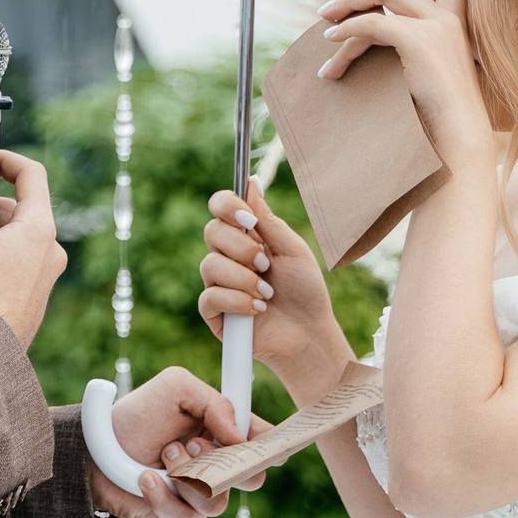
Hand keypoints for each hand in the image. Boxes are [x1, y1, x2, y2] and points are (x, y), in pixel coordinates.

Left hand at [83, 366, 255, 517]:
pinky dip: (164, 496)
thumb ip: (215, 403)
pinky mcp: (176, 515)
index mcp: (224, 432)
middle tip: (196, 444)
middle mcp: (216, 464)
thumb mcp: (175, 388)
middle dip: (227, 463)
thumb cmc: (137, 414)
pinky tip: (146, 478)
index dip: (272, 446)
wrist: (95, 447)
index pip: (264, 444)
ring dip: (188, 476)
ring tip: (164, 454)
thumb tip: (241, 438)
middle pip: (252, 479)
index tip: (261, 443)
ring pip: (217, 502)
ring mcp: (198, 493)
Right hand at [197, 184, 354, 401]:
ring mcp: (218, 284)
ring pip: (209, 265)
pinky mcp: (214, 312)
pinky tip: (257, 309)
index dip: (226, 205)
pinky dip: (236, 301)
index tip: (247, 218)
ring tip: (267, 292)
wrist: (308, 334)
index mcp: (246, 237)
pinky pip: (210, 297)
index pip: (220, 207)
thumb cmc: (305, 291)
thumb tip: (250, 183)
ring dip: (243, 278)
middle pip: (212, 232)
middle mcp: (228, 256)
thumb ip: (269, 220)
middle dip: (241, 248)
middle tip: (266, 264)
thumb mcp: (293, 250)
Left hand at [315, 0, 497, 169]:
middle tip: (329, 11)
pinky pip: (373, 24)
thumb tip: (380, 43)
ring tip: (324, 37)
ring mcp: (436, 27)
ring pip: (381, 1)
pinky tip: (333, 42)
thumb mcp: (432, 73)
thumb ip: (417, 50)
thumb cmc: (443, 115)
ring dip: (346, 15)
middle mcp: (450, 19)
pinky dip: (348, 29)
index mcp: (459, 24)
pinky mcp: (418, 40)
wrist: (459, 135)